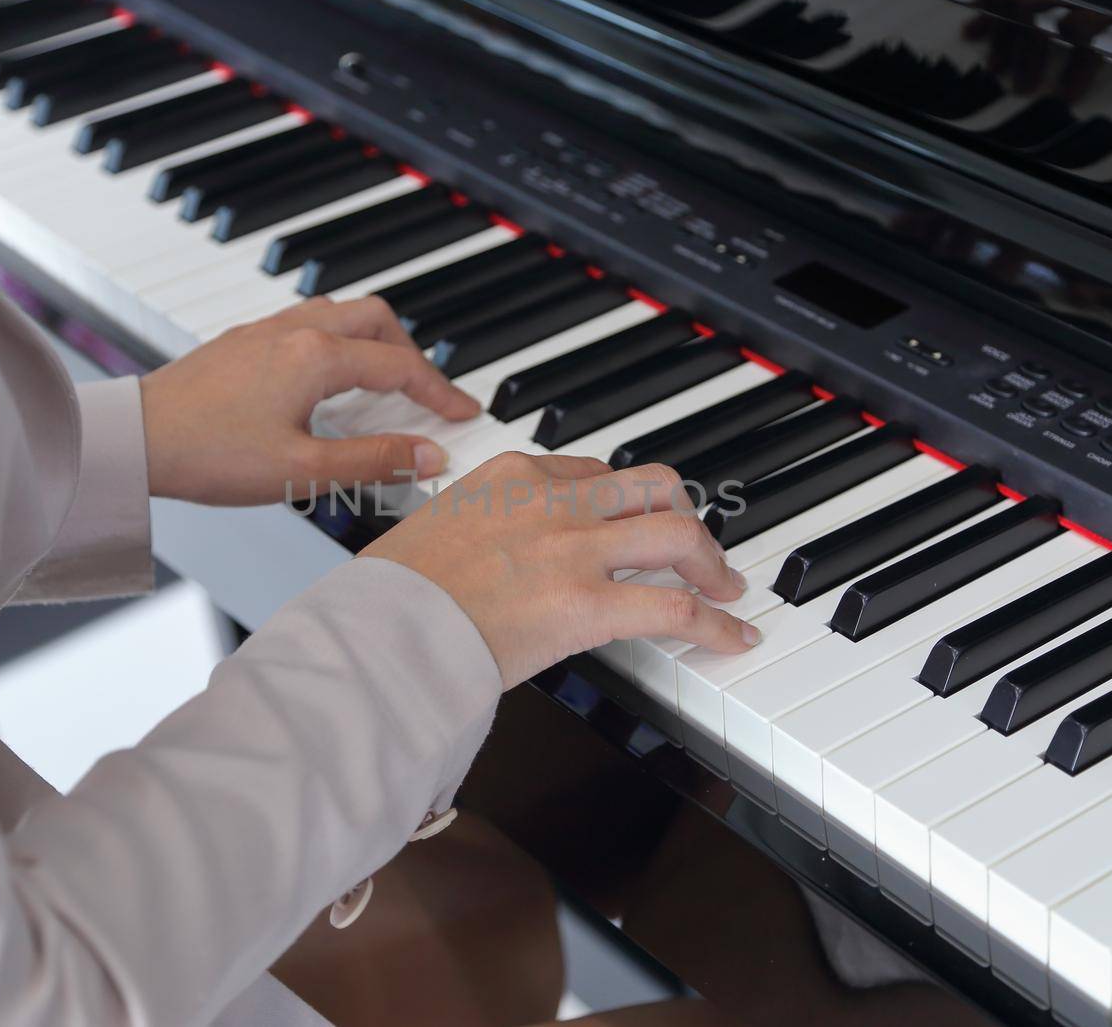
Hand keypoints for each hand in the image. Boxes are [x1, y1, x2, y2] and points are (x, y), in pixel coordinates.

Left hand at [138, 296, 478, 505]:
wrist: (133, 440)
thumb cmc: (207, 454)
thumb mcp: (302, 472)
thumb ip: (374, 461)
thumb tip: (430, 456)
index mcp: (316, 357)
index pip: (400, 366)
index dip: (440, 393)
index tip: (464, 413)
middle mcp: (293, 331)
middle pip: (376, 319)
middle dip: (411, 353)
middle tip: (426, 394)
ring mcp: (264, 331)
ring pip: (339, 314)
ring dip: (372, 342)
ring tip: (382, 383)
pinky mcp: (240, 343)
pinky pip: (306, 324)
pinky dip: (336, 344)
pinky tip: (326, 382)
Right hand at [360, 452, 759, 689]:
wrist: (380, 631)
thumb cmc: (390, 595)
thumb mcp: (434, 531)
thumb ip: (477, 528)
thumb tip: (488, 558)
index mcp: (511, 475)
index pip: (594, 473)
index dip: (626, 503)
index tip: (635, 524)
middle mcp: (551, 499)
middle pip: (651, 487)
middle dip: (684, 519)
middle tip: (696, 552)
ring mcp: (574, 548)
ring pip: (676, 533)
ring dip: (710, 563)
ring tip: (724, 590)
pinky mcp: (588, 604)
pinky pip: (675, 607)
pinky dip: (715, 624)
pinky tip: (731, 639)